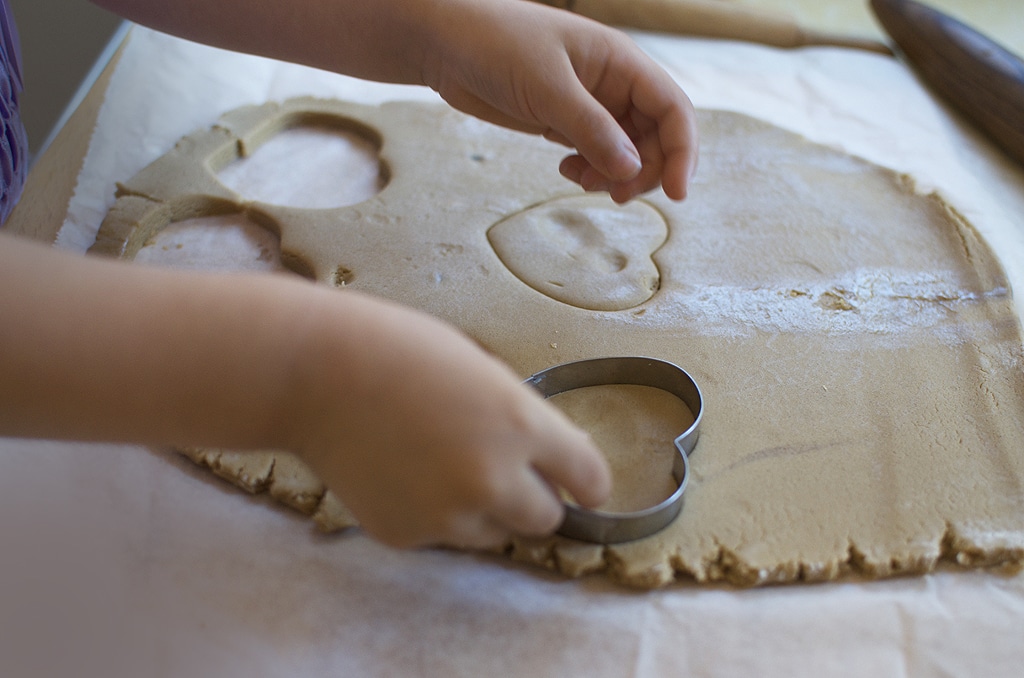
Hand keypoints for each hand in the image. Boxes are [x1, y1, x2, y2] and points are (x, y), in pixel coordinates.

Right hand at [290, 289, 611, 549]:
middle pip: (546, 519)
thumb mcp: (482, 371)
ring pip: (493, 533)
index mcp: (521, 426)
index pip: (589, 478)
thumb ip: (519, 420)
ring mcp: (447, 516)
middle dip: (534, 499)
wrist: (313, 373)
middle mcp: (494, 480)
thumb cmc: (397, 351)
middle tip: (504, 471)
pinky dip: (433, 514)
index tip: (585, 488)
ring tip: (438, 462)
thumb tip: (545, 460)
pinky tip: (402, 472)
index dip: (588, 483)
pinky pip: (441, 536)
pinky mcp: (406, 535)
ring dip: (483, 509)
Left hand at [421, 0, 698, 201]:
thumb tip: (632, 170)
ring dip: (614, 175)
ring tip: (578, 179)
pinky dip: (591, 171)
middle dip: (644, 171)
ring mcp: (590, 105)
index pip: (673, 109)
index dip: (684, 152)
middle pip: (655, 138)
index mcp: (621, 62)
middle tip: (614, 195)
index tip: (677, 194)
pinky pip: (596, 154)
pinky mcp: (564, 122)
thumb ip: (590, 129)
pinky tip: (566, 171)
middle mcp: (613, 83)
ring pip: (625, 151)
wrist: (445, 44)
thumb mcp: (547, 87)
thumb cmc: (496, 45)